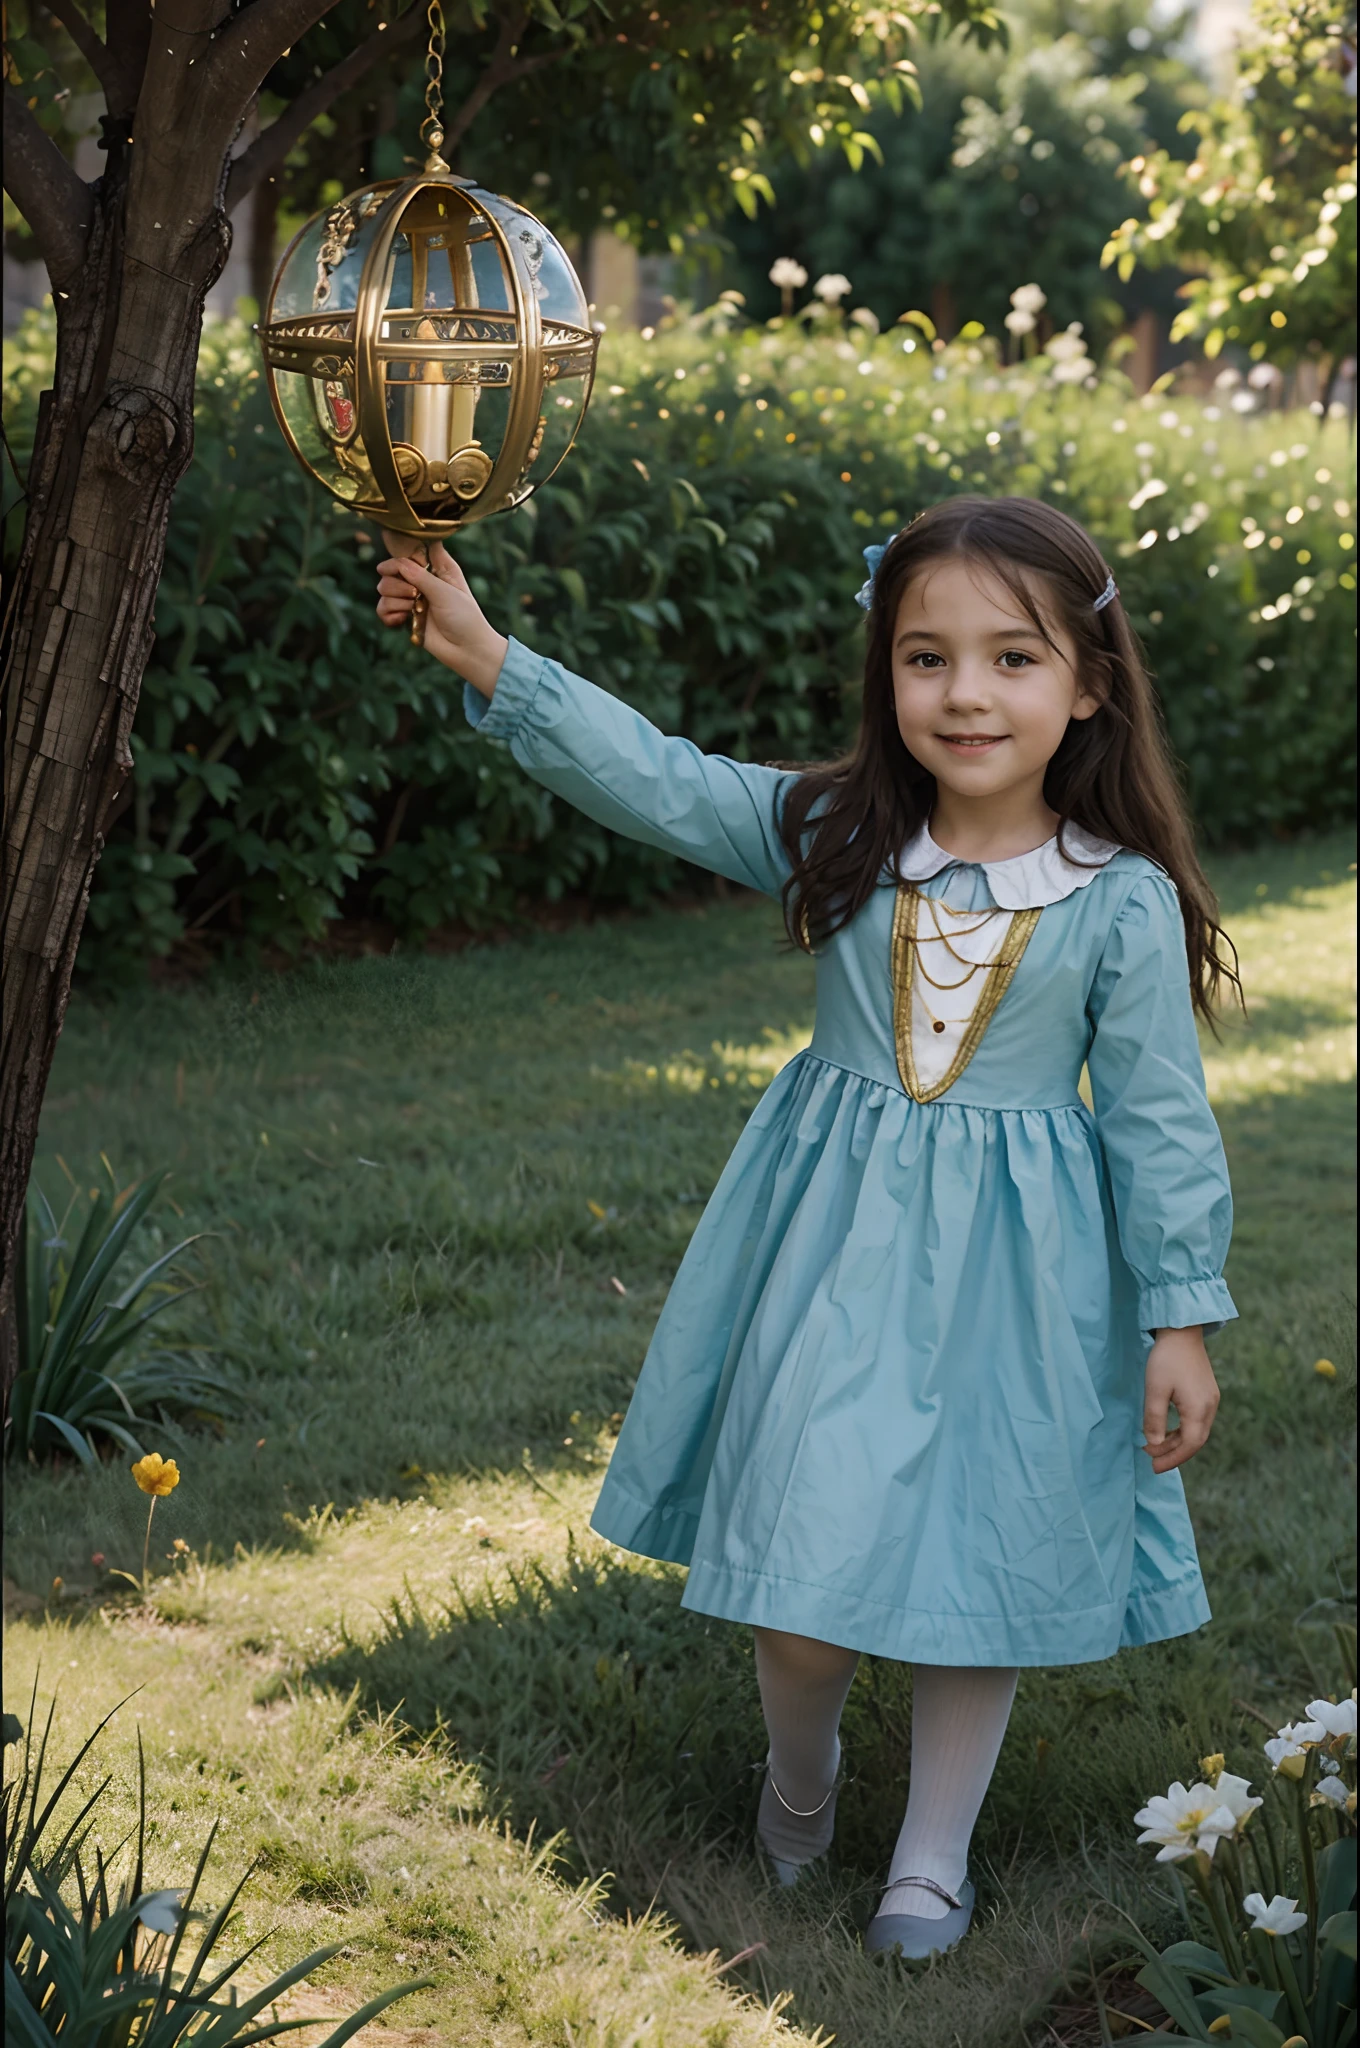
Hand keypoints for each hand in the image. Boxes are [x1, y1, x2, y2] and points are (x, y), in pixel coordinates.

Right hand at [375, 535, 507, 696]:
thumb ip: (420, 576)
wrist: (468, 650)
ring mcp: (412, 598)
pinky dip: (389, 614)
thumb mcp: (445, 592)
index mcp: (437, 567)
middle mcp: (422, 580)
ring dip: (395, 600)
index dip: (401, 555)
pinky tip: (402, 620)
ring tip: (413, 610)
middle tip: (414, 595)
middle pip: (391, 569)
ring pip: (383, 589)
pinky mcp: (405, 616)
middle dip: (397, 583)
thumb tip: (397, 563)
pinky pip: (382, 609)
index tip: (399, 566)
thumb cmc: (465, 618)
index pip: (412, 549)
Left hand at [1143, 1327, 1219, 1472]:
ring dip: (1177, 1442)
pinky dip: (1182, 1430)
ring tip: (1155, 1447)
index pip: (1189, 1445)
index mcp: (1199, 1409)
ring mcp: (1211, 1400)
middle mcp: (1210, 1407)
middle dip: (1174, 1454)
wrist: (1182, 1332)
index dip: (1172, 1459)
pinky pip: (1197, 1420)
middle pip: (1195, 1441)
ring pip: (1196, 1431)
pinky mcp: (1207, 1393)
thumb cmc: (1166, 1359)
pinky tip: (1167, 1431)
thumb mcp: (1155, 1390)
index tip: (1154, 1467)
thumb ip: (1155, 1420)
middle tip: (1152, 1462)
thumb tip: (1155, 1445)